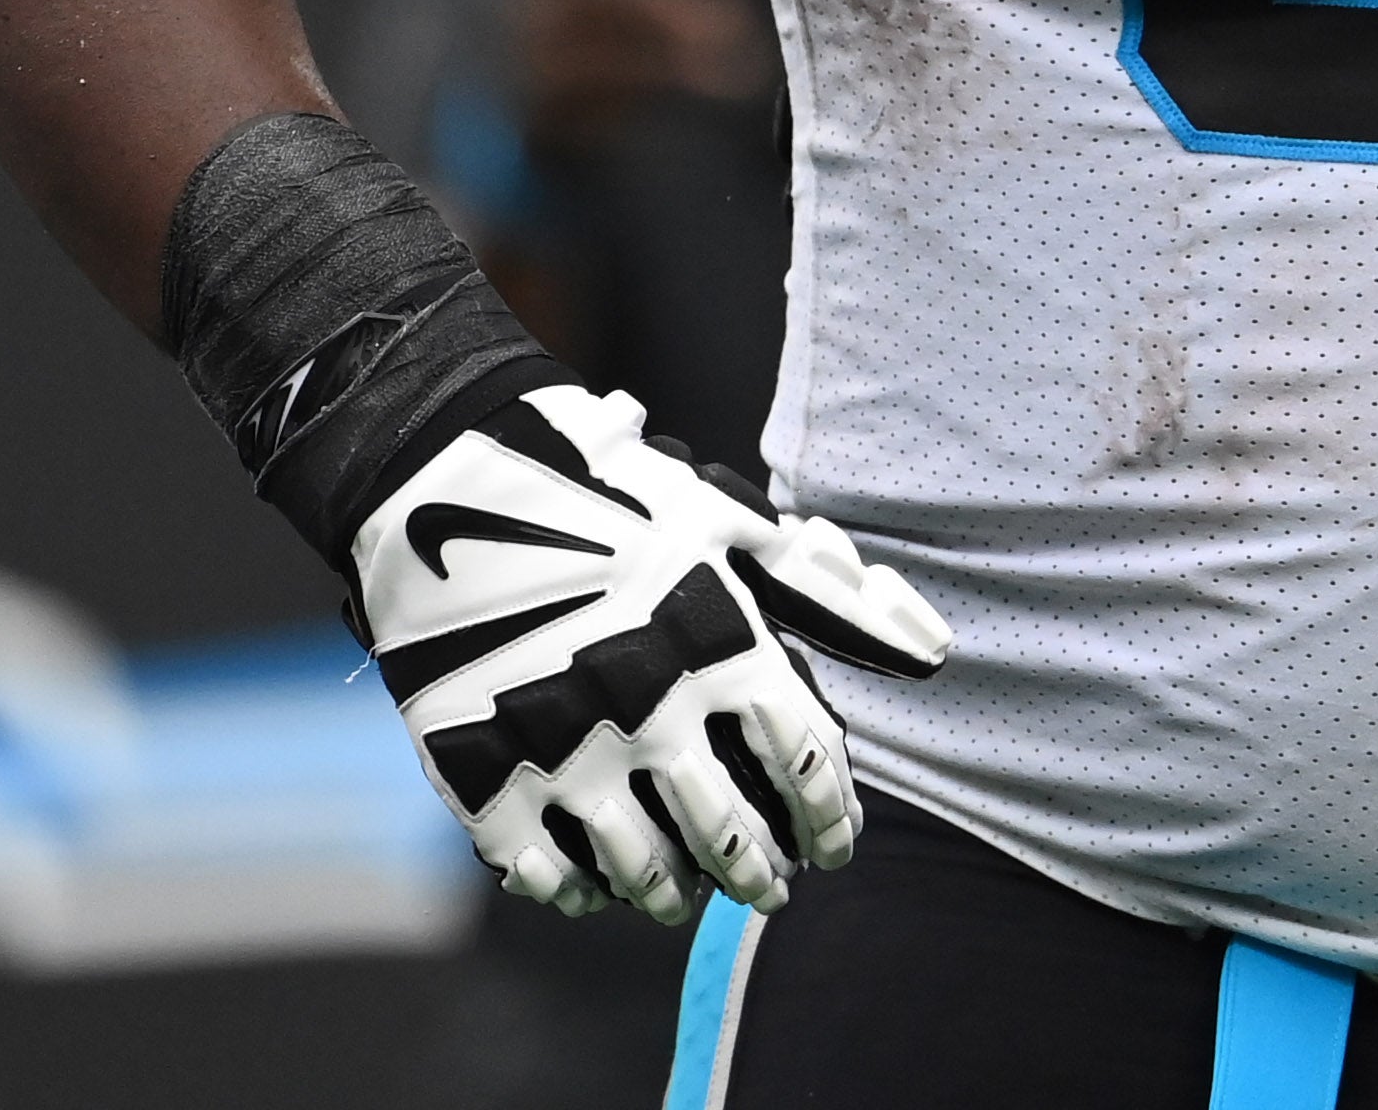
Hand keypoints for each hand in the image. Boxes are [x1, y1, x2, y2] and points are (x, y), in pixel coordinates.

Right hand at [354, 383, 948, 925]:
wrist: (447, 479)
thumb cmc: (612, 494)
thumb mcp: (732, 523)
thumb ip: (830, 596)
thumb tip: (930, 654)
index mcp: (721, 645)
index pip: (805, 766)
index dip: (831, 818)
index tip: (837, 845)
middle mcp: (650, 708)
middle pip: (729, 833)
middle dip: (760, 874)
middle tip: (771, 891)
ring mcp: (562, 747)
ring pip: (639, 865)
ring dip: (672, 893)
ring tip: (687, 898)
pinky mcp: (480, 771)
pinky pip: (541, 867)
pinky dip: (574, 890)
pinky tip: (592, 890)